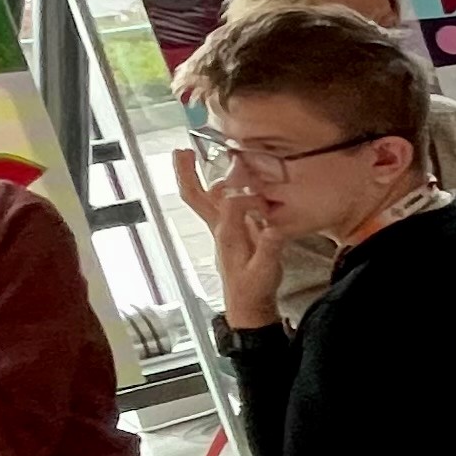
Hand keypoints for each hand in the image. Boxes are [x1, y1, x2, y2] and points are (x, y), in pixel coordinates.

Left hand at [170, 150, 287, 324]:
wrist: (248, 305)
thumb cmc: (255, 288)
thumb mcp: (266, 270)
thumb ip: (269, 248)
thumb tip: (273, 228)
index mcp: (227, 233)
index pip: (234, 202)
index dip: (249, 196)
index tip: (267, 201)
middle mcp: (219, 226)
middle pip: (196, 195)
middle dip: (186, 173)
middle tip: (182, 151)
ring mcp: (222, 228)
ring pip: (206, 197)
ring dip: (200, 176)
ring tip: (196, 155)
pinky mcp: (230, 231)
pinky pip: (219, 204)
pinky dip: (220, 188)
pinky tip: (228, 179)